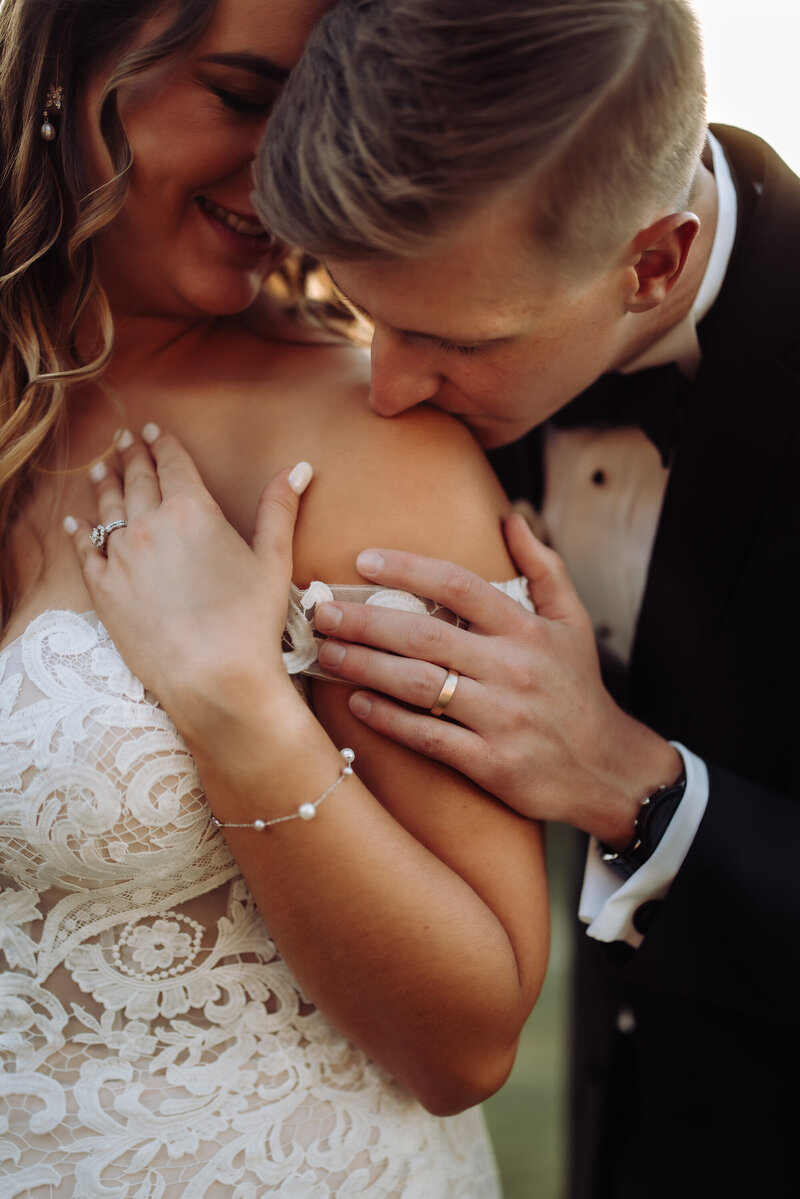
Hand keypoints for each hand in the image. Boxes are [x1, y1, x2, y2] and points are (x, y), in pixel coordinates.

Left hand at [66, 426, 312, 743]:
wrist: (212, 676)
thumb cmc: (250, 621)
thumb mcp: (273, 560)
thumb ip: (279, 508)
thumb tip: (298, 467)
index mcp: (192, 510)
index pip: (173, 463)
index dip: (164, 443)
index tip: (155, 431)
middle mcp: (149, 524)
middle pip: (137, 479)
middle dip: (133, 456)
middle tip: (128, 442)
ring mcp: (120, 556)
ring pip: (107, 508)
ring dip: (106, 483)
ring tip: (104, 469)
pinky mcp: (102, 589)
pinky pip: (84, 550)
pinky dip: (80, 531)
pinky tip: (76, 522)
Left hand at [313, 513, 681, 842]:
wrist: (609, 771)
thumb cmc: (580, 692)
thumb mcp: (573, 623)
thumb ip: (544, 568)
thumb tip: (512, 518)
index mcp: (527, 629)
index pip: (458, 585)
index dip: (406, 568)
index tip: (362, 561)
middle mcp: (512, 668)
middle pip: (424, 634)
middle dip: (365, 619)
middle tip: (321, 610)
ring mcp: (500, 717)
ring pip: (418, 684)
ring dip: (364, 666)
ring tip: (327, 652)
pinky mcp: (491, 762)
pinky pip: (427, 736)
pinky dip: (388, 719)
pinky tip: (356, 704)